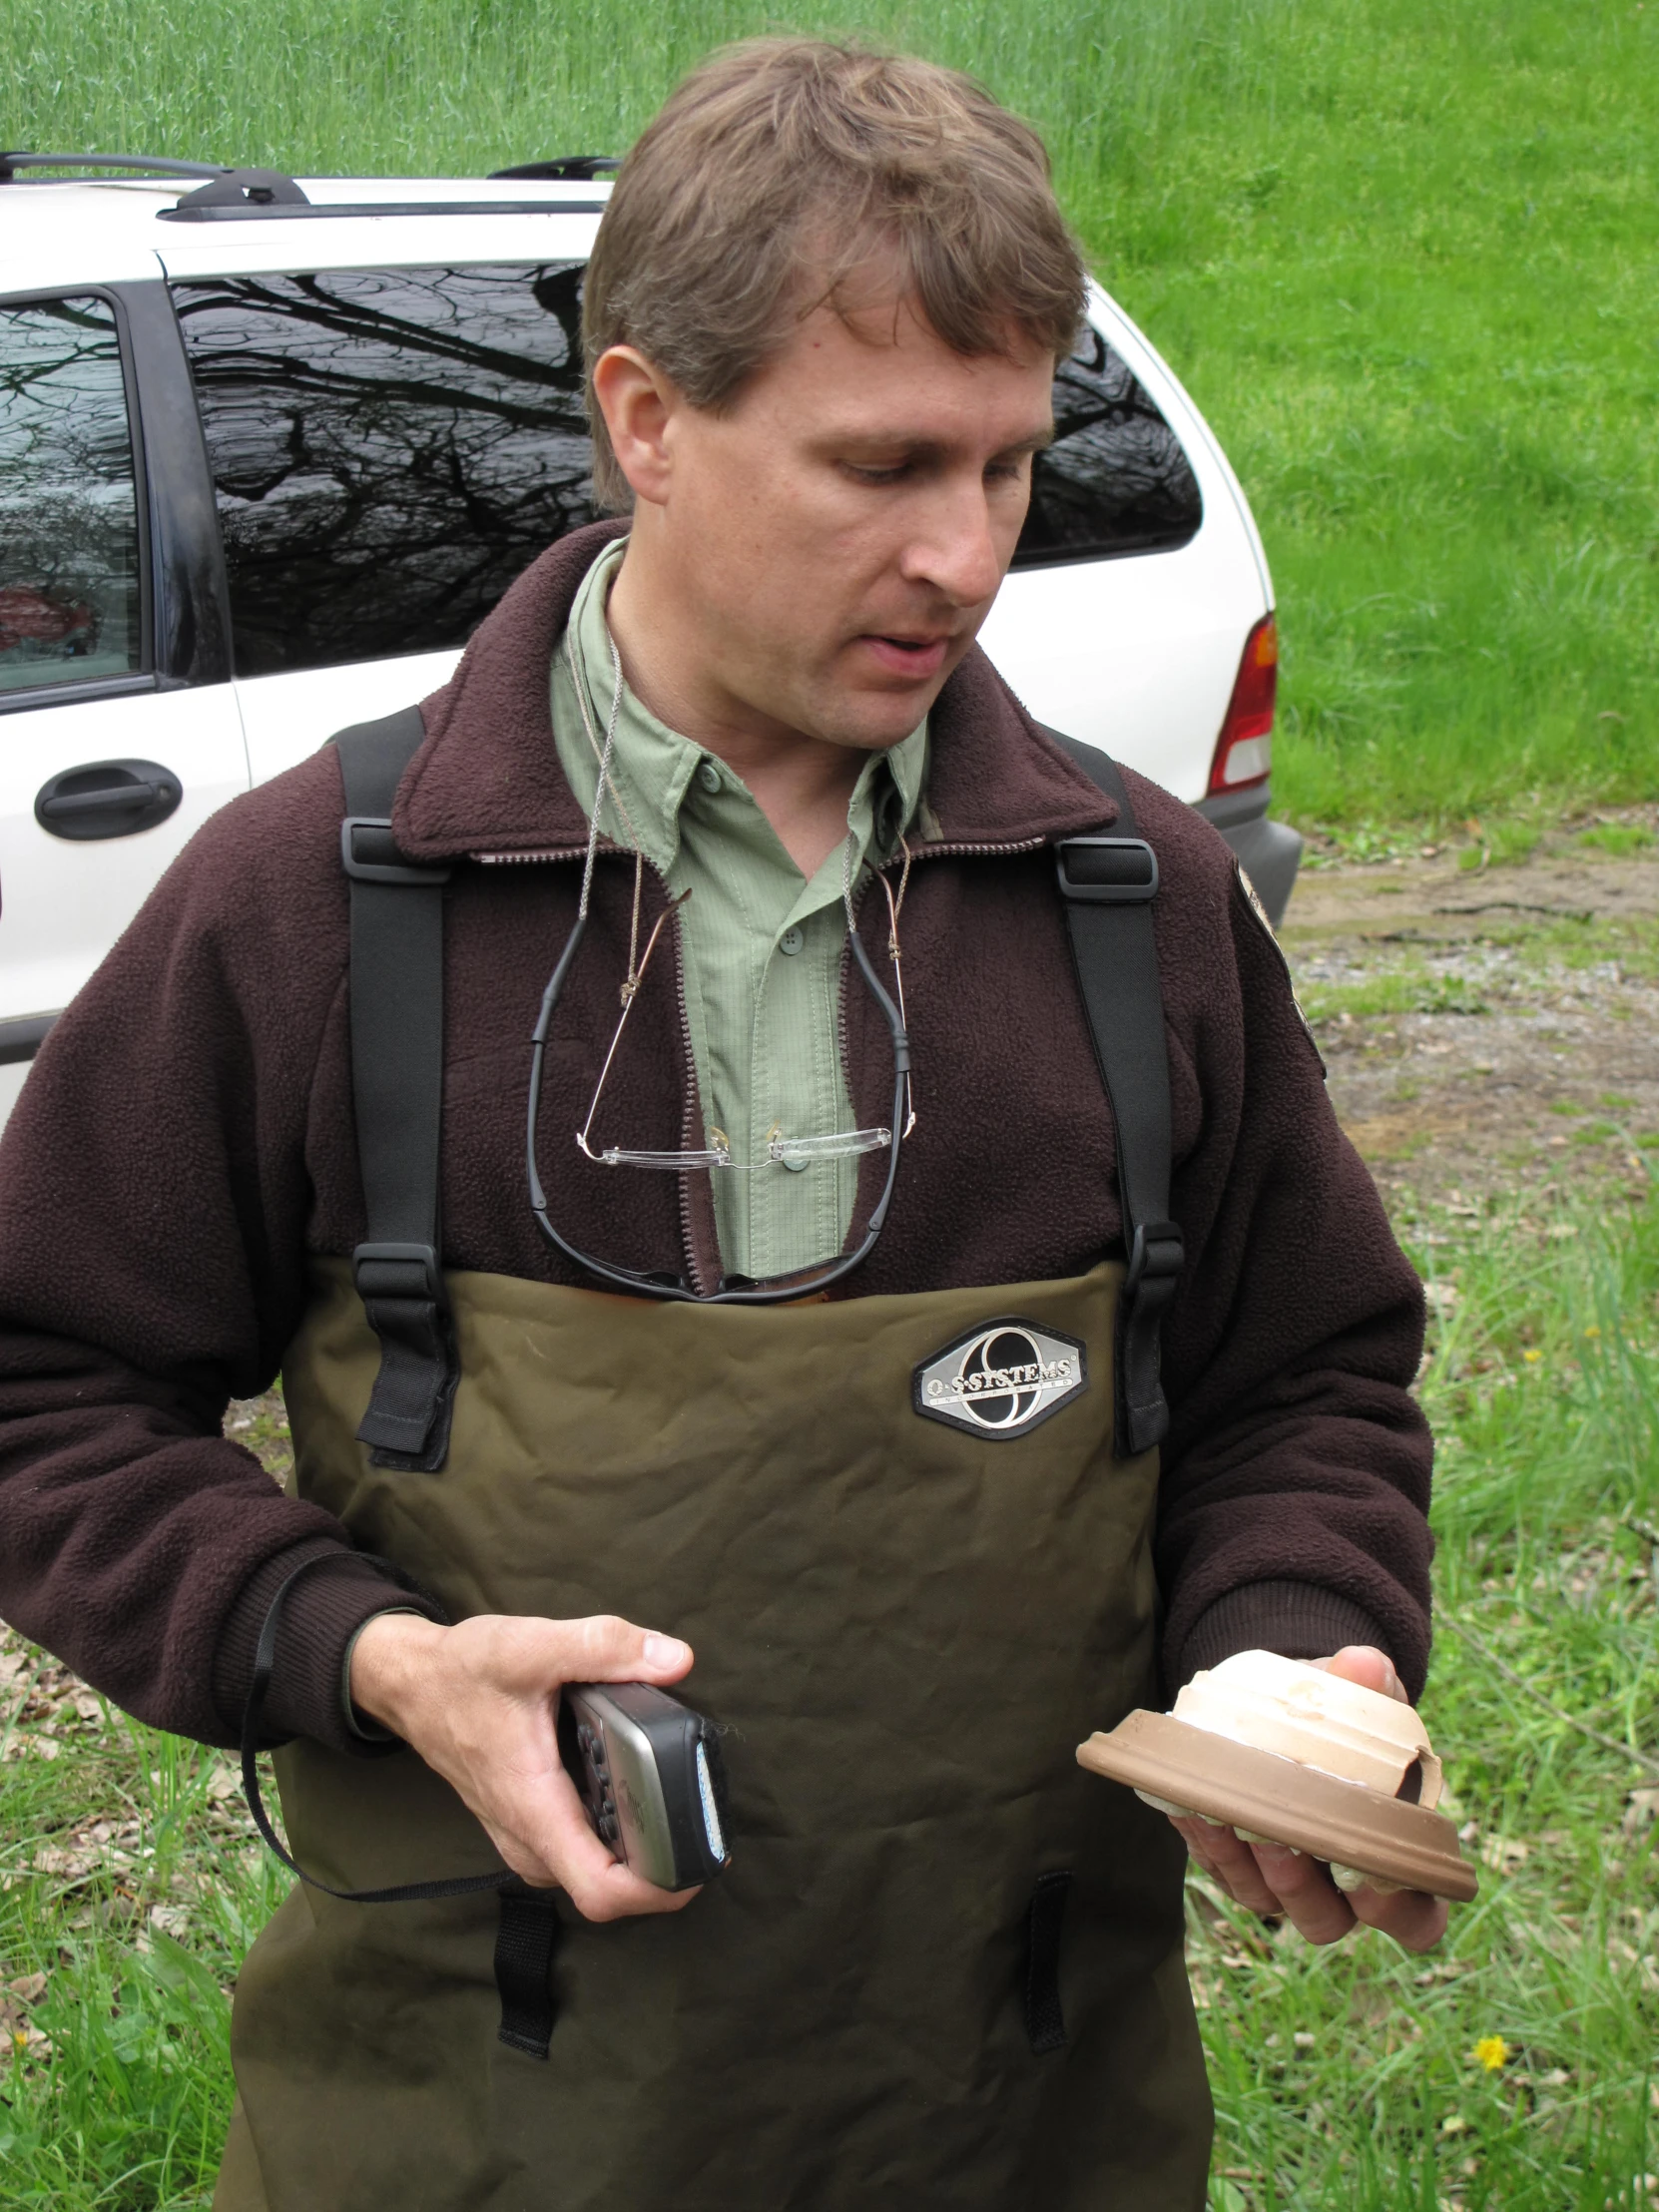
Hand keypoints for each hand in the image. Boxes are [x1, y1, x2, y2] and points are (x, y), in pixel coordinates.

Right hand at [350, 1609, 699, 1921]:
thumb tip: (675, 1659)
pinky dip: (610, 1834)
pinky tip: (634, 1790)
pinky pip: (574, 1850)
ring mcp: (522, 1834)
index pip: (599, 1890)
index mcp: (533, 1807)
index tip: (698, 1863)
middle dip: (659, 1869)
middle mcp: (527, 1836)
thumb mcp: (530, 1644)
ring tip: (676, 1807)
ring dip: (635, 1853)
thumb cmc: (461, 1671)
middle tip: (701, 1823)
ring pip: (588, 1872)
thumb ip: (604, 1647)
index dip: (657, 1891)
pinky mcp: (523, 1821)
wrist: (410, 1684)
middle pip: (603, 1891)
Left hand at [1168, 1645, 1447, 1953]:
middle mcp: (1341, 1887)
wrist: (1296, 1708)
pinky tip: (1190, 1800)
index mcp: (1397, 1860)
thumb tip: (1363, 1663)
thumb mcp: (1367, 1699)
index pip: (1416, 1918)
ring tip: (1229, 1813)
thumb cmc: (1351, 1718)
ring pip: (1267, 1900)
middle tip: (1284, 1838)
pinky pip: (1219, 1867)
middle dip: (1303, 1886)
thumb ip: (1372, 1685)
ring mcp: (1285, 1882)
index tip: (1375, 1870)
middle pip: (1327, 1920)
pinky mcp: (1237, 1864)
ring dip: (1245, 1864)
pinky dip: (1204, 1838)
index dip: (1399, 1907)